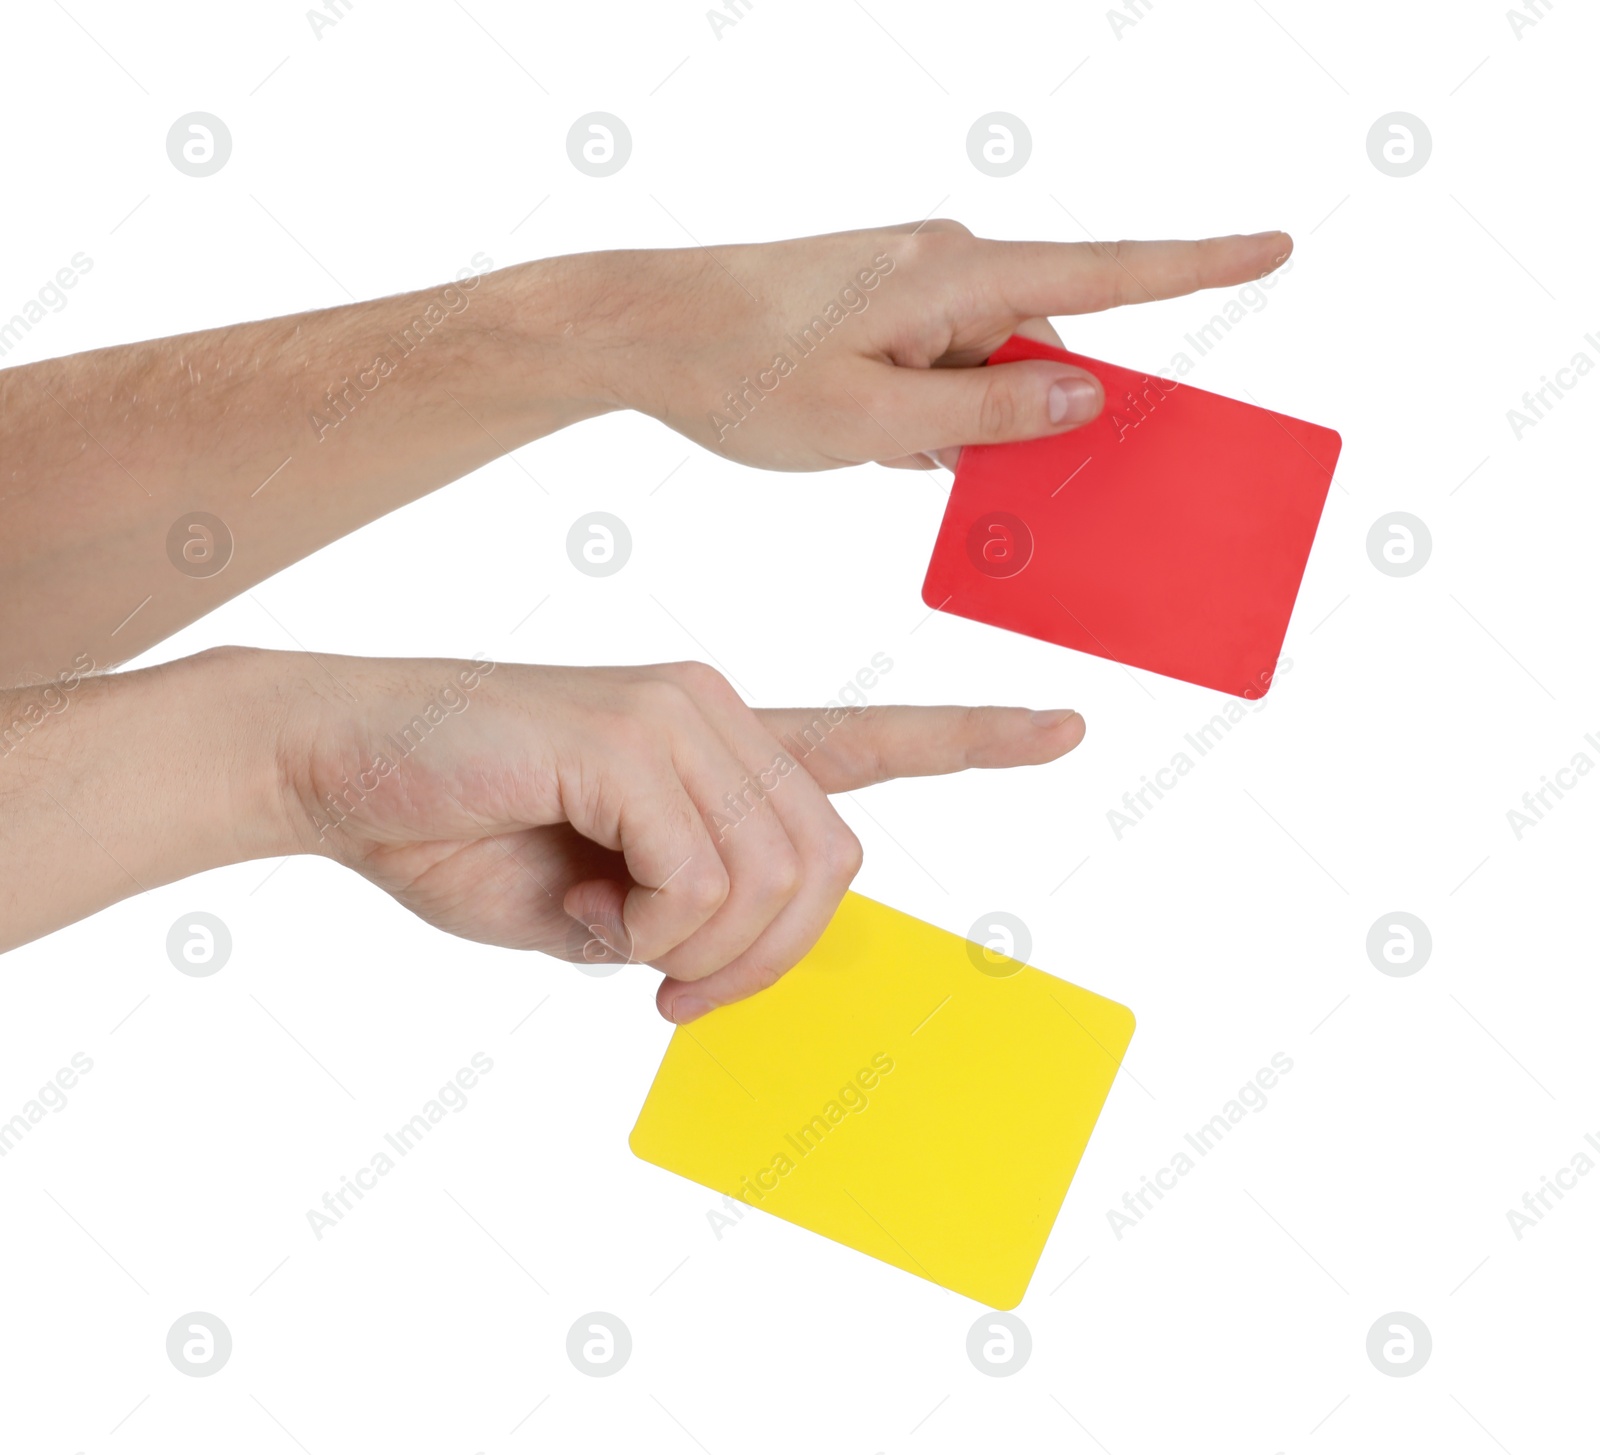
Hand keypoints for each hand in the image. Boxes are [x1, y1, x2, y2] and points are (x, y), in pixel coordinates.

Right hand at [277, 651, 1084, 1019]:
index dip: (968, 741)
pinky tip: (597, 909)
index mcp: (715, 748)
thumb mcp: (595, 909)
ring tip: (624, 945)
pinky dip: (658, 930)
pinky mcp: (633, 731)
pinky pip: (704, 874)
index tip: (1062, 728)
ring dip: (704, 951)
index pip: (866, 740)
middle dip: (766, 959)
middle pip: (834, 863)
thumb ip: (685, 915)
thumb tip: (745, 948)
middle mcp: (718, 713)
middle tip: (673, 989)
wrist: (332, 763)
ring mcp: (683, 713)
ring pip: (780, 876)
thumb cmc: (455, 831)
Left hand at [584, 219, 1291, 471]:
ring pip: (992, 366)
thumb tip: (1089, 390)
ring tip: (897, 454)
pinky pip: (946, 368)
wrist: (645, 328)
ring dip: (977, 425)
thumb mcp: (872, 416)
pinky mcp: (883, 314)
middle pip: (1047, 344)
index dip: (1198, 267)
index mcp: (956, 278)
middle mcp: (947, 269)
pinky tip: (887, 446)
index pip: (1104, 275)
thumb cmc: (745, 372)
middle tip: (1014, 473)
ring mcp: (913, 290)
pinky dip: (939, 415)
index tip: (1275, 248)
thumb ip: (989, 409)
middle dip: (1046, 416)